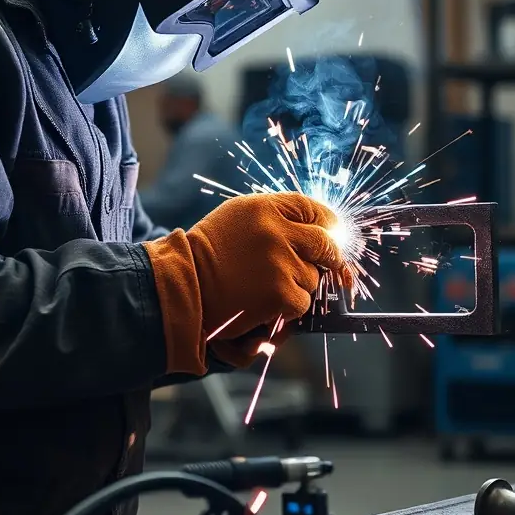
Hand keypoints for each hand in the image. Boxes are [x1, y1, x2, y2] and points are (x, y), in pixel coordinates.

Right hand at [144, 193, 349, 374]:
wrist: (184, 287)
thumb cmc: (210, 252)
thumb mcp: (238, 217)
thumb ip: (276, 216)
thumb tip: (318, 227)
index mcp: (265, 208)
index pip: (312, 208)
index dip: (326, 222)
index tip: (330, 232)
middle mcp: (276, 232)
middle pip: (325, 242)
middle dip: (329, 255)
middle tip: (326, 264)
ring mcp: (280, 264)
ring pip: (313, 276)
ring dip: (298, 284)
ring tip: (266, 284)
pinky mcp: (280, 294)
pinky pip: (303, 301)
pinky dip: (289, 306)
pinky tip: (265, 301)